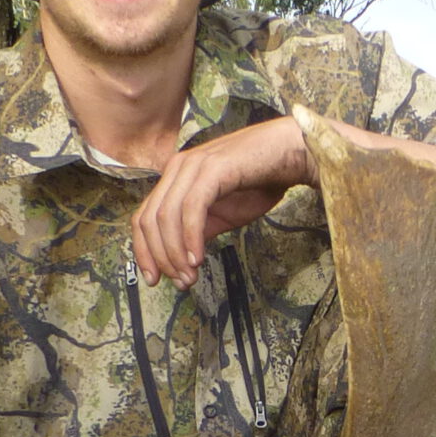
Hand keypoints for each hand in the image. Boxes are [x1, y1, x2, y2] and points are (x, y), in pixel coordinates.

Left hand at [130, 116, 312, 284]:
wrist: (292, 154)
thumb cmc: (261, 181)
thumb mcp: (222, 213)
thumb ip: (198, 230)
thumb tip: (181, 258)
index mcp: (175, 176)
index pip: (143, 217)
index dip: (145, 252)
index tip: (154, 279)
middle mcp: (178, 168)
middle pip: (149, 220)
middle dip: (160, 258)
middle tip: (179, 282)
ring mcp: (194, 166)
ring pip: (167, 217)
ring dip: (176, 253)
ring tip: (190, 275)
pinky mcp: (213, 169)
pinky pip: (192, 209)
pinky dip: (191, 237)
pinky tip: (198, 257)